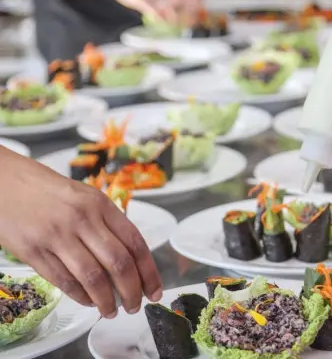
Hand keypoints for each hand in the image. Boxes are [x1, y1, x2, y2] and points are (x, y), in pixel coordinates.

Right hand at [0, 148, 161, 317]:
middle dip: (132, 291)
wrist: (8, 182)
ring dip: (107, 301)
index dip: (149, 271)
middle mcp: (83, 219)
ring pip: (93, 277)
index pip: (134, 242)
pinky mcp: (34, 251)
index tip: (154, 289)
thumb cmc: (50, 190)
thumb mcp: (86, 197)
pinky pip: (64, 281)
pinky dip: (80, 297)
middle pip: (118, 263)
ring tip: (112, 310)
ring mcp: (57, 235)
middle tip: (135, 305)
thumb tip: (129, 259)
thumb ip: (107, 224)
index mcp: (100, 204)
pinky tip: (88, 302)